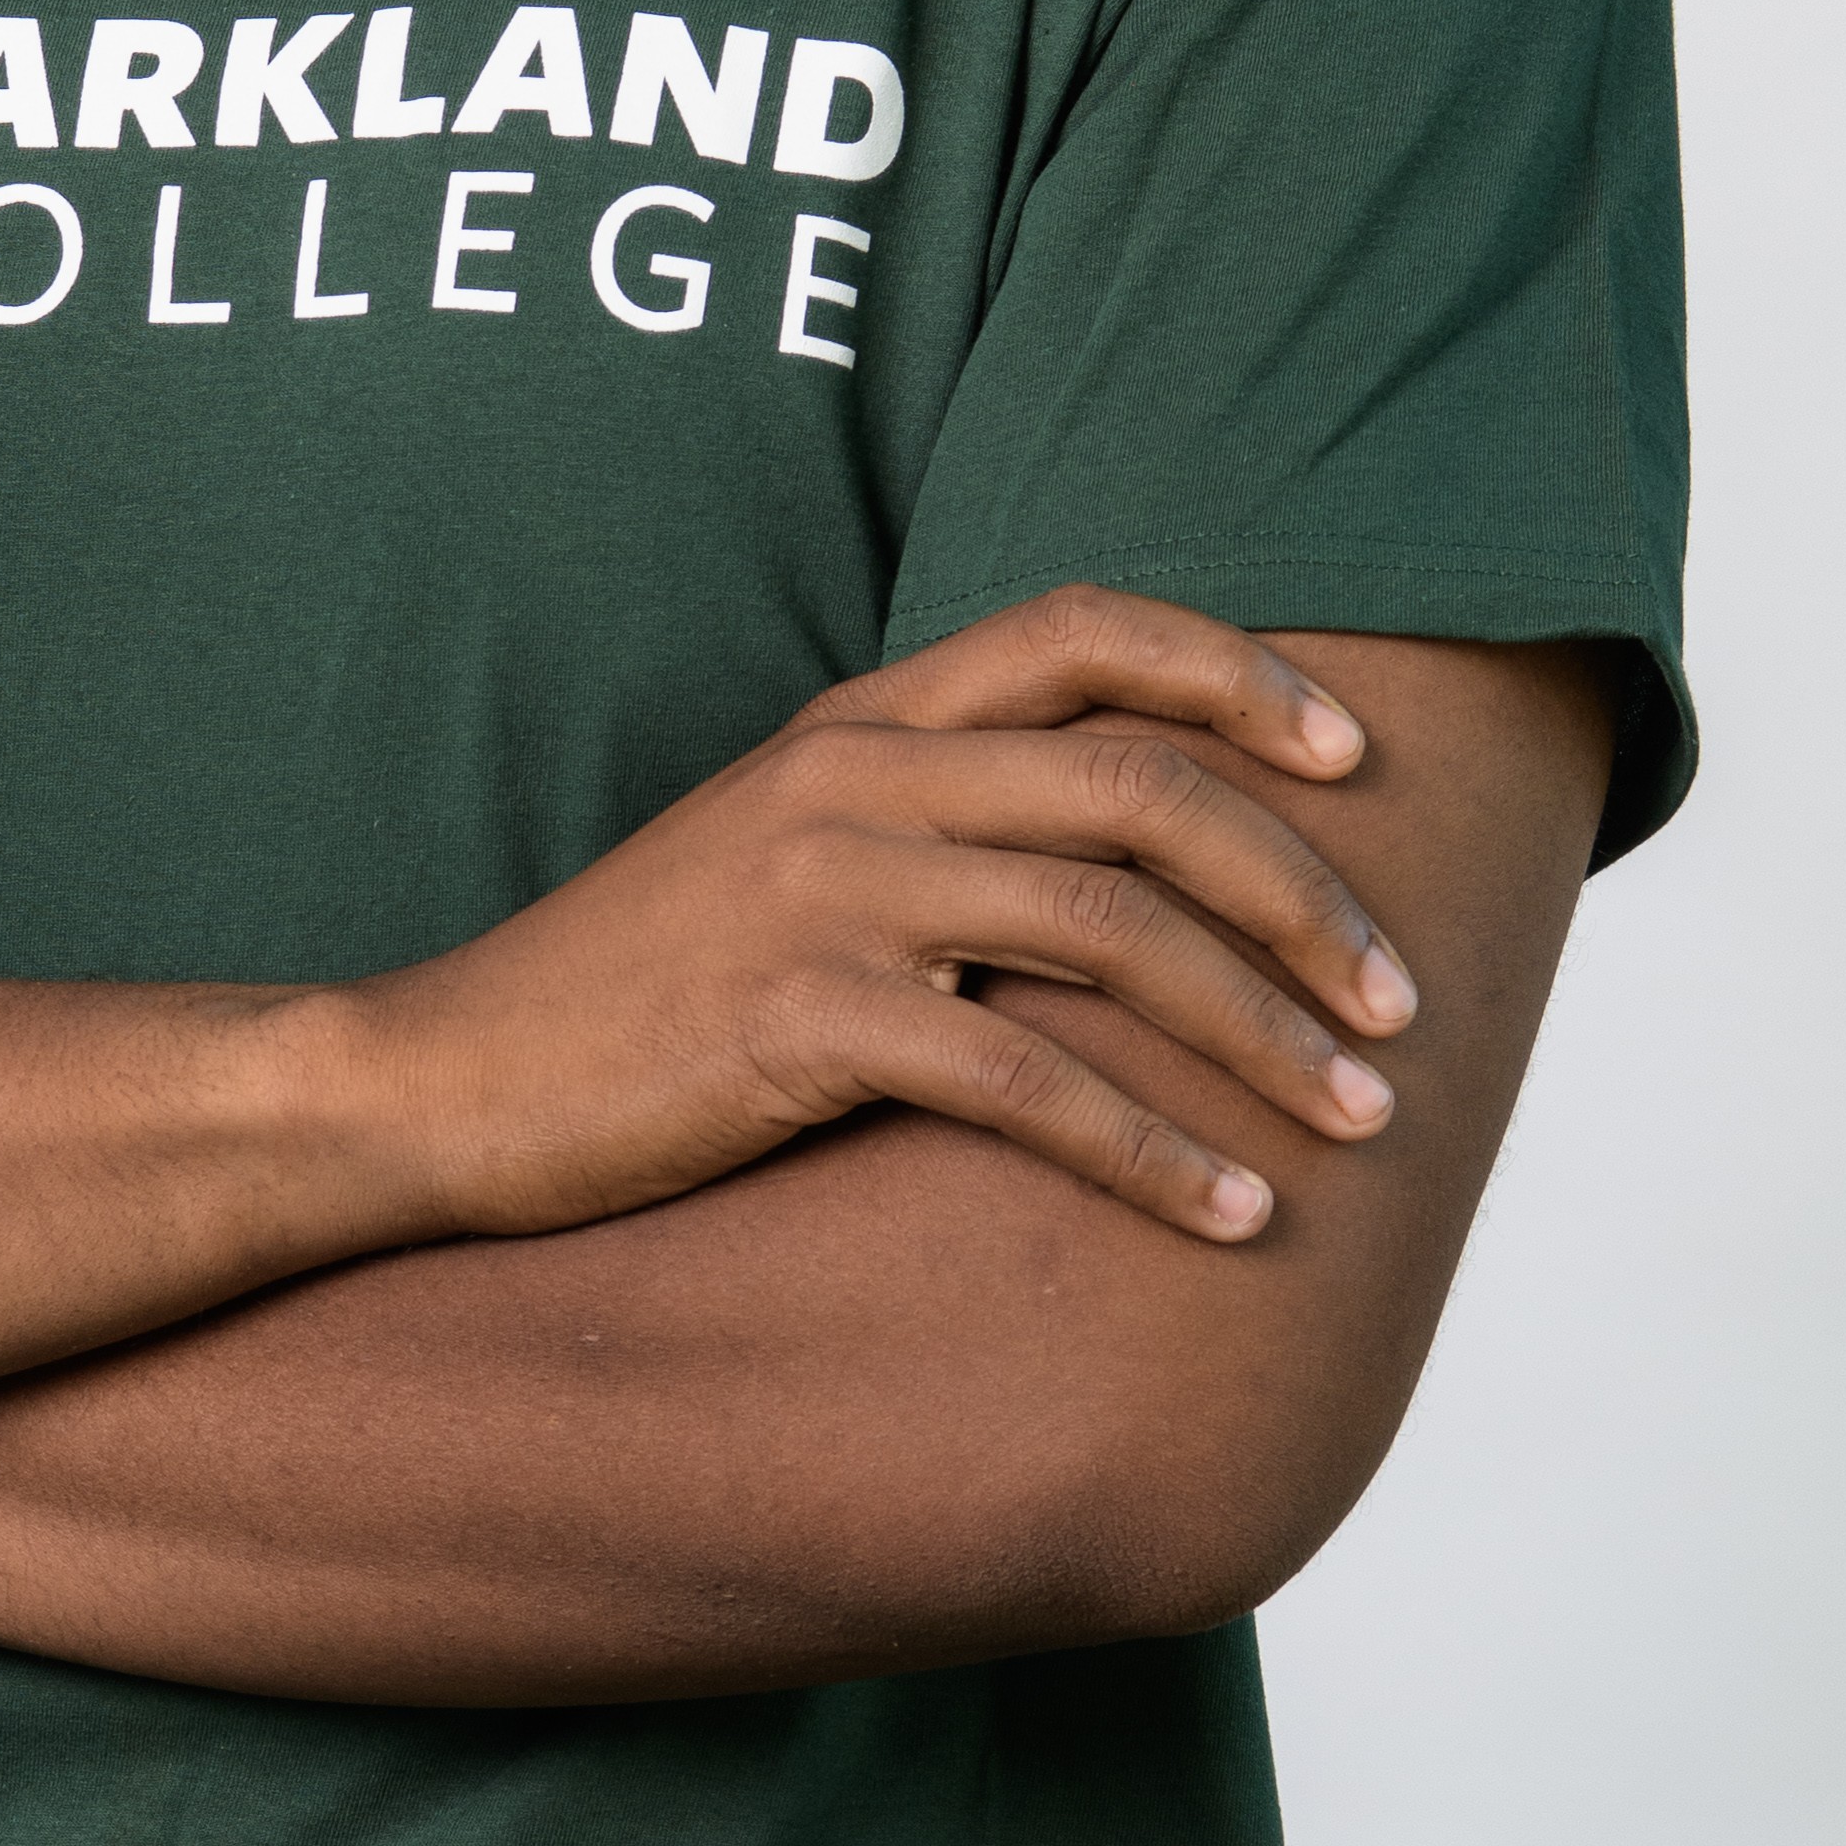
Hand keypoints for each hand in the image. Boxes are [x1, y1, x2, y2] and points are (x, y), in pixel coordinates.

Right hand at [333, 587, 1417, 1249]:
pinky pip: (1023, 1075)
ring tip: (1360, 1122)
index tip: (1356, 759)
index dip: (1241, 676)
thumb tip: (1113, 871)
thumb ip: (927, 823)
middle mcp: (856, 778)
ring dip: (1263, 1032)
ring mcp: (823, 890)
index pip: (1086, 628)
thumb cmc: (636, 990)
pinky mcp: (796, 1018)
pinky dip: (1149, 1152)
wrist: (444, 1079)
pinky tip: (1228, 1217)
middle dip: (1304, 896)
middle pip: (1146, 789)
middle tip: (1400, 1004)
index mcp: (860, 721)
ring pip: (1113, 930)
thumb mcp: (782, 855)